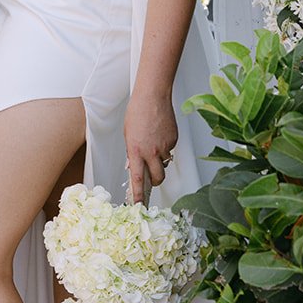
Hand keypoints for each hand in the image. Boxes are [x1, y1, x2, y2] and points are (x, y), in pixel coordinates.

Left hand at [123, 91, 176, 205]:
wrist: (152, 97)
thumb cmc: (137, 113)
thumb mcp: (128, 135)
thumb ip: (132, 152)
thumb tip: (134, 165)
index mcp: (136, 151)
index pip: (137, 179)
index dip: (138, 194)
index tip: (138, 204)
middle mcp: (151, 152)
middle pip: (158, 178)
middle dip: (156, 181)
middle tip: (153, 176)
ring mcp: (164, 147)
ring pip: (165, 163)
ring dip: (160, 160)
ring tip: (154, 142)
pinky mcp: (174, 140)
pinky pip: (170, 150)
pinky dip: (166, 146)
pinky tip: (160, 134)